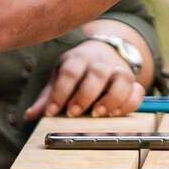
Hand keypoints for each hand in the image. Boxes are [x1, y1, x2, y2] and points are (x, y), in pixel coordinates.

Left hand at [28, 33, 147, 118]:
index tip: (52, 112)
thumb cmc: (77, 70)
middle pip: (96, 74)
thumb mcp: (60, 77)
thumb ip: (48, 97)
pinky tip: (116, 114)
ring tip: (99, 114)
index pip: (69, 72)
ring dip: (111, 99)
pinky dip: (129, 103)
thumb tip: (30, 116)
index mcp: (78, 59)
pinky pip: (137, 91)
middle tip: (74, 113)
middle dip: (85, 95)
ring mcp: (119, 70)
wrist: (103, 53)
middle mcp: (100, 62)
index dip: (60, 92)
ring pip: (121, 80)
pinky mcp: (133, 81)